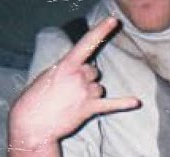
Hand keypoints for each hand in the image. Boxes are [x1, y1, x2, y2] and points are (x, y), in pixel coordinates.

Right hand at [8, 17, 140, 149]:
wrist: (33, 123)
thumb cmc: (36, 99)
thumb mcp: (48, 74)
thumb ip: (68, 69)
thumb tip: (83, 70)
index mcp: (67, 64)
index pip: (87, 43)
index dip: (101, 30)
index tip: (113, 21)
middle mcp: (79, 75)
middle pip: (94, 72)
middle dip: (86, 79)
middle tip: (69, 91)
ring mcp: (86, 92)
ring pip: (99, 88)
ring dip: (91, 94)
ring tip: (73, 103)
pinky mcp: (90, 108)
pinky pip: (111, 104)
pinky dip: (124, 103)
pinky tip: (136, 102)